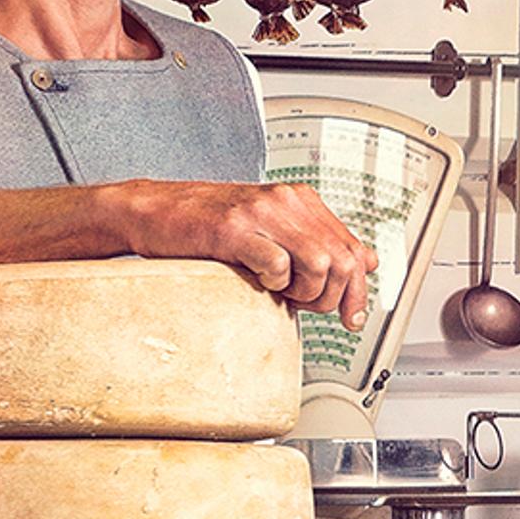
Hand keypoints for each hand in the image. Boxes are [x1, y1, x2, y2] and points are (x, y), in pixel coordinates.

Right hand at [106, 181, 377, 323]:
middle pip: (343, 261)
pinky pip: (278, 264)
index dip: (358, 291)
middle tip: (304, 304)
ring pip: (319, 264)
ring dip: (304, 291)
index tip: (351, 317)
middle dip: (331, 297)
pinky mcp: (232, 229)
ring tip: (280, 292)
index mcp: (300, 200)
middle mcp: (286, 201)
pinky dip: (274, 283)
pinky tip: (258, 280)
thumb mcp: (272, 229)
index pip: (353, 249)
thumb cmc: (208, 225)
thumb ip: (317, 242)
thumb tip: (366, 263)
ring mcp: (259, 213)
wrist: (153, 211)